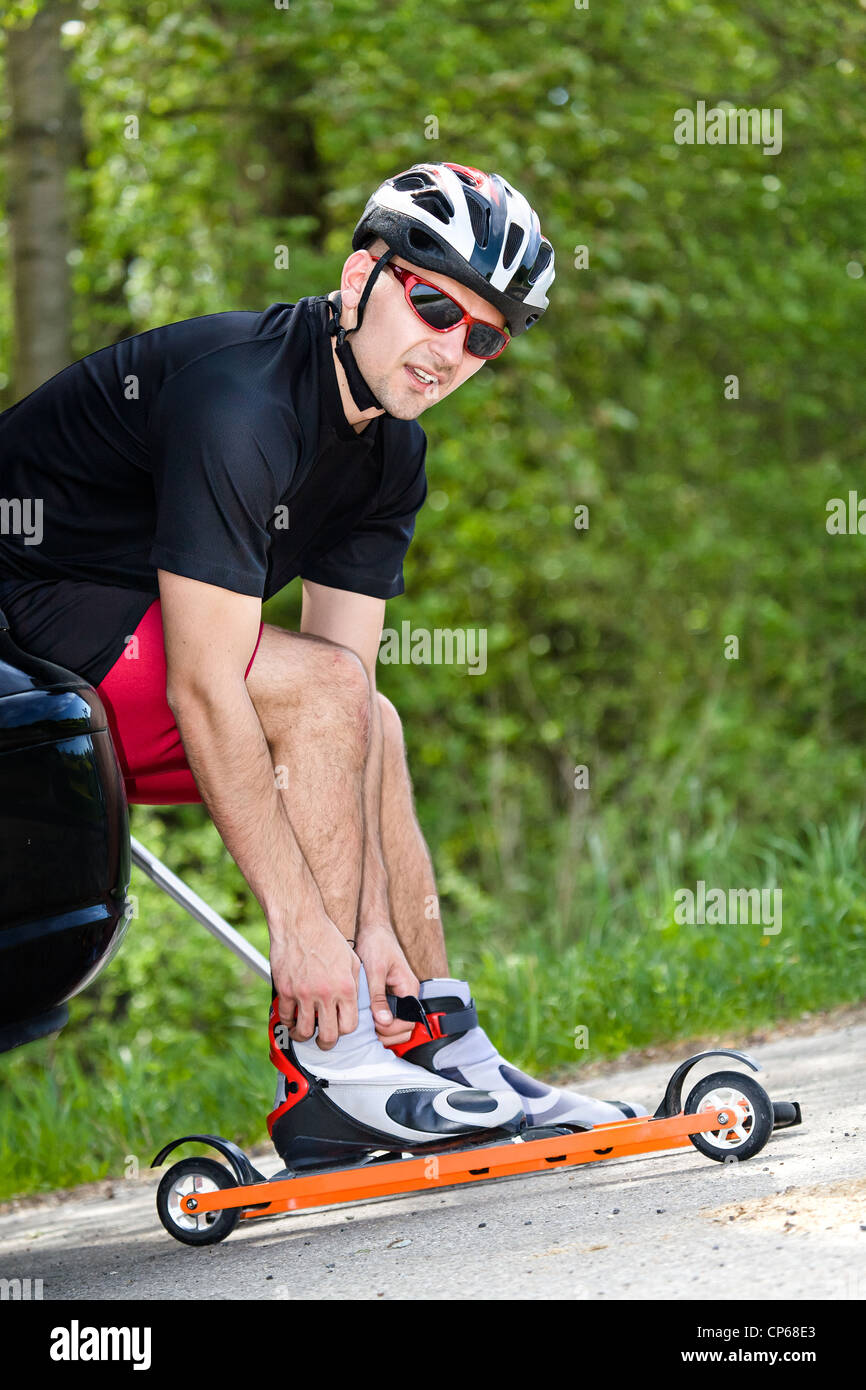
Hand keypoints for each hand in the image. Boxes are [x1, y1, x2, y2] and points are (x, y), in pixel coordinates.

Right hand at [269, 911, 359, 1050]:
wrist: (300, 921)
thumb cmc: (327, 937)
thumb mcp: (351, 959)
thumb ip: (354, 984)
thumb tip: (354, 1005)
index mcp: (346, 988)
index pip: (349, 1026)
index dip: (344, 1031)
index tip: (339, 1029)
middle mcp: (326, 994)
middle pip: (328, 1035)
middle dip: (326, 1044)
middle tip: (323, 1042)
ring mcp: (304, 994)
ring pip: (303, 1031)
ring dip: (303, 1036)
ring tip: (303, 1033)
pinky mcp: (285, 990)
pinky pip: (286, 1016)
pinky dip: (288, 1021)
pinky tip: (290, 1018)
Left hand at [354, 923, 419, 1044]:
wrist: (372, 928)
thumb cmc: (376, 943)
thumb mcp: (375, 970)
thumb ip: (379, 996)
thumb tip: (384, 1021)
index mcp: (409, 988)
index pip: (408, 1022)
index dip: (391, 1030)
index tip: (374, 1026)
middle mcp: (408, 993)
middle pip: (405, 1027)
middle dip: (388, 1034)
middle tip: (368, 1032)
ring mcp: (400, 994)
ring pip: (397, 1023)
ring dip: (384, 1029)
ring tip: (366, 1027)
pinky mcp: (390, 994)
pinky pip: (390, 1014)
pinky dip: (380, 1021)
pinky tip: (366, 1019)